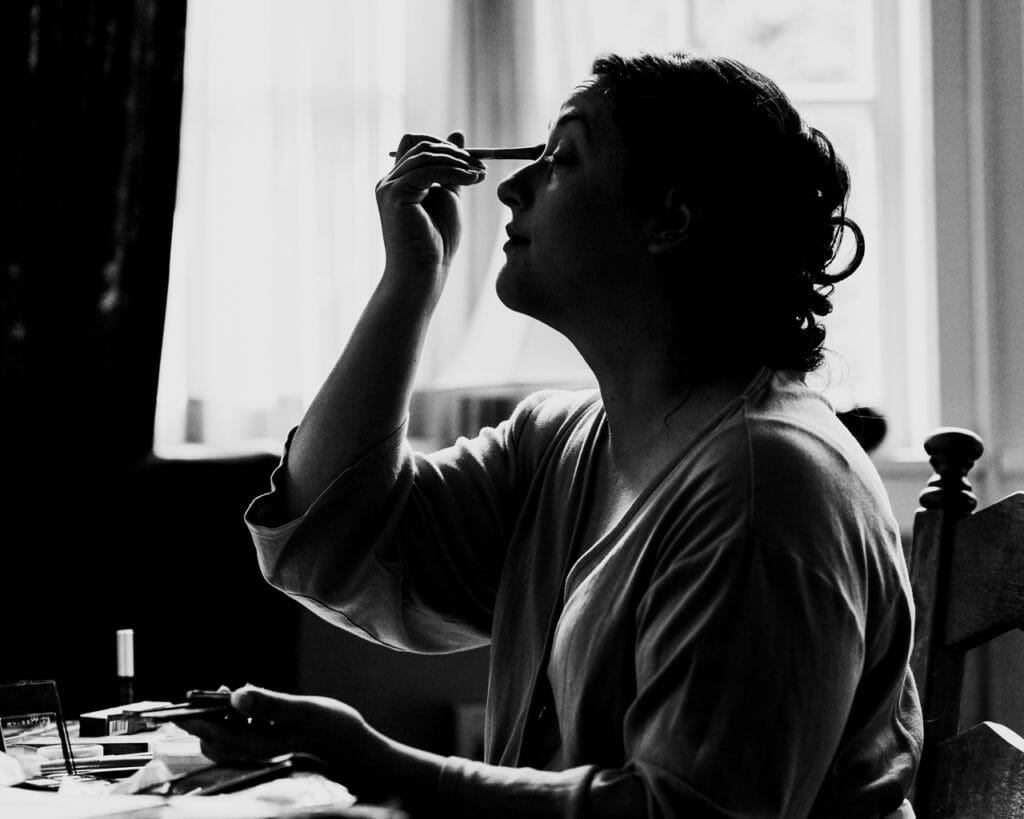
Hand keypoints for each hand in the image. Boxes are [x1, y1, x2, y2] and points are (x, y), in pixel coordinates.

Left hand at [174, 685, 376, 790]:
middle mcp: (252, 752)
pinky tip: (255, 701)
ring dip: (224, 713)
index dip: (191, 719)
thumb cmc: (332, 728)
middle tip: (221, 688)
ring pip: (226, 734)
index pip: (210, 735)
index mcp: (255, 745)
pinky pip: (241, 731)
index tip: (177, 705)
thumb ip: (269, 703)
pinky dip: (239, 715)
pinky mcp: (268, 743)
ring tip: (237, 692)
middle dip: (207, 714)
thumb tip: (236, 695)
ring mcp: (260, 748)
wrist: (353, 748)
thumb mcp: (302, 710)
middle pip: (213, 737)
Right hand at [376, 131, 485, 289]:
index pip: (416, 144)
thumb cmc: (437, 244)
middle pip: (420, 144)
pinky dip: (452, 171)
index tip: (472, 160)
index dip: (444, 146)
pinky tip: (472, 180)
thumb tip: (458, 133)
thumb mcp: (448, 197)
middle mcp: (389, 181)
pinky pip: (426, 169)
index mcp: (399, 182)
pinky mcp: (393, 194)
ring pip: (425, 154)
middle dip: (454, 152)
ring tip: (479, 175)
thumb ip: (451, 169)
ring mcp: (388, 187)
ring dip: (457, 161)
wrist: (424, 274)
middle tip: (481, 166)